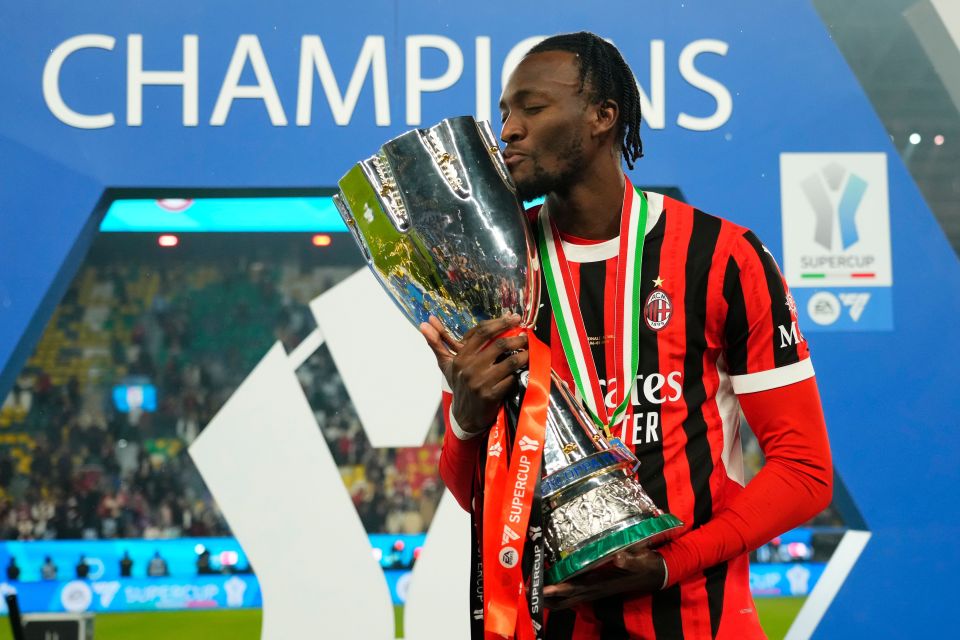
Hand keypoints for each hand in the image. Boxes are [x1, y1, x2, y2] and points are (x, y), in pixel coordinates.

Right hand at [419, 314, 527, 435]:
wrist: (464, 416)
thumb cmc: (459, 386)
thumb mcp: (446, 365)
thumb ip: (436, 343)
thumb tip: (423, 324)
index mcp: (460, 357)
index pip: (482, 332)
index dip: (500, 322)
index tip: (513, 317)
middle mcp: (470, 368)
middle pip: (498, 344)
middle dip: (516, 337)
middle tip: (526, 334)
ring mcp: (481, 382)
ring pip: (509, 361)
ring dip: (523, 354)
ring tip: (530, 349)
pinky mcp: (491, 395)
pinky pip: (511, 379)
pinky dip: (520, 372)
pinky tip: (526, 368)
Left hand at [542, 544, 665, 609]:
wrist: (655, 574)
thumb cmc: (647, 566)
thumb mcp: (642, 560)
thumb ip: (631, 559)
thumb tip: (619, 557)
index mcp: (601, 584)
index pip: (576, 589)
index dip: (559, 589)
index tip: (543, 588)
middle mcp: (594, 590)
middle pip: (565, 599)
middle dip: (546, 597)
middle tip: (527, 590)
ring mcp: (593, 590)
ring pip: (567, 599)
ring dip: (550, 598)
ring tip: (531, 590)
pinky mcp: (594, 587)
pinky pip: (572, 594)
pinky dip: (558, 593)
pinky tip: (548, 585)